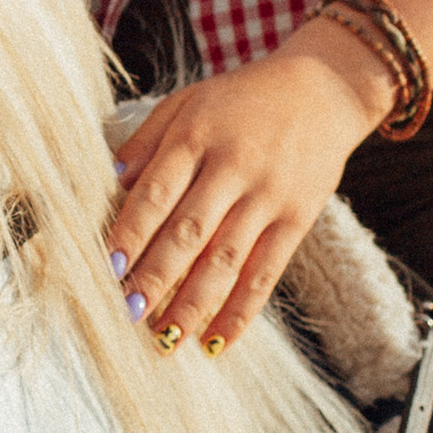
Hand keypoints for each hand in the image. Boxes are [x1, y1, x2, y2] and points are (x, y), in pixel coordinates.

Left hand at [109, 26, 392, 350]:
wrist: (323, 90)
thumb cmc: (242, 100)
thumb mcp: (188, 101)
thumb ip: (148, 140)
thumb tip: (111, 181)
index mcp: (197, 135)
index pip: (157, 191)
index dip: (131, 232)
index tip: (108, 267)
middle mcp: (233, 167)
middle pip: (188, 232)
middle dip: (155, 277)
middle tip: (127, 314)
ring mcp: (268, 196)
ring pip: (226, 260)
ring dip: (192, 305)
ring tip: (164, 339)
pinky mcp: (297, 219)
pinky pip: (266, 274)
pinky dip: (241, 312)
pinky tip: (217, 342)